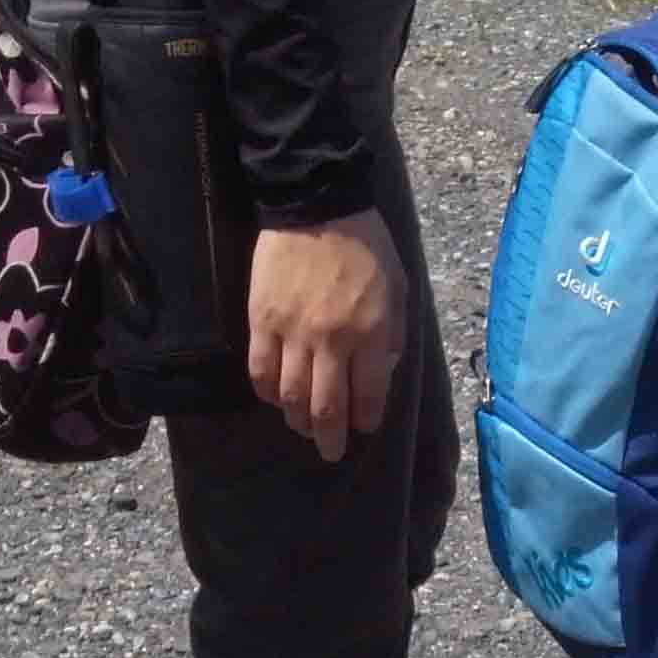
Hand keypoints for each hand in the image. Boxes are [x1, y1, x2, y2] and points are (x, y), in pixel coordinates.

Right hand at [247, 209, 404, 462]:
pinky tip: (275, 399)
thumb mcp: (398, 289)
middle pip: (326, 407)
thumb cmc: (366, 247)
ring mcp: (292, 332)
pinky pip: (260, 370)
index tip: (363, 428)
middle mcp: (332, 340)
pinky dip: (267, 392)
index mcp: (371, 332)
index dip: (365, 421)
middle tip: (331, 452)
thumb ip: (391, 335)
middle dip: (330, 438)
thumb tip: (380, 374)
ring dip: (297, 421)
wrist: (315, 206)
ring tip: (304, 429)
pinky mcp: (260, 321)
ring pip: (290, 396)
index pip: (368, 396)